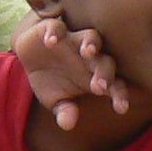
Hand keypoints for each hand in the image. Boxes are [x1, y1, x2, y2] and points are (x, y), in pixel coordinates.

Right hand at [13, 8, 129, 130]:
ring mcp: (74, 40)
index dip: (119, 95)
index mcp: (96, 75)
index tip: (120, 108)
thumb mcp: (55, 100)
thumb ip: (64, 110)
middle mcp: (90, 56)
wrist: (30, 56)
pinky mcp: (55, 28)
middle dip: (104, 72)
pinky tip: (50, 41)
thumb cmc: (51, 80)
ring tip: (87, 51)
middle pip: (105, 61)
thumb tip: (67, 123)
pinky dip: (55, 31)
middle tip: (100, 86)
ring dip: (91, 43)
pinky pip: (58, 27)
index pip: (115, 85)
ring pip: (91, 36)